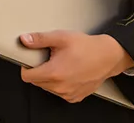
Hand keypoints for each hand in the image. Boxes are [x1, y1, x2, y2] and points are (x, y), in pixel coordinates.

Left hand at [19, 31, 133, 103]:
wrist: (108, 56)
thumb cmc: (87, 47)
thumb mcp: (60, 38)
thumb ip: (39, 39)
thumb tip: (25, 40)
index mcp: (54, 73)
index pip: (27, 77)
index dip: (26, 66)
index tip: (30, 60)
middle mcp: (60, 87)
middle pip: (37, 82)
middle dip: (38, 70)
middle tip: (48, 58)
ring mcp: (68, 94)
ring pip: (48, 88)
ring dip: (49, 78)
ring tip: (60, 64)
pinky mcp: (76, 97)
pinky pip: (60, 92)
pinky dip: (60, 84)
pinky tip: (68, 72)